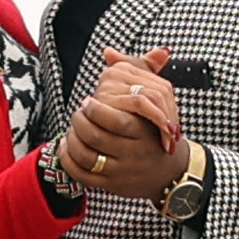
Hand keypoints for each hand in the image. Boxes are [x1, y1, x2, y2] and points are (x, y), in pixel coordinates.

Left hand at [59, 47, 189, 200]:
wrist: (171, 172)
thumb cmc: (156, 131)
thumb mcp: (153, 101)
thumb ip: (134, 72)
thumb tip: (109, 51)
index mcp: (144, 130)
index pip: (113, 119)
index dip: (94, 109)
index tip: (88, 102)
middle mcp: (134, 153)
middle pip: (95, 137)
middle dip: (79, 122)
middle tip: (77, 114)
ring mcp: (122, 172)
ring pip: (86, 156)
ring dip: (71, 139)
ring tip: (72, 129)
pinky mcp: (111, 186)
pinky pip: (81, 175)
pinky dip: (68, 160)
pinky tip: (67, 147)